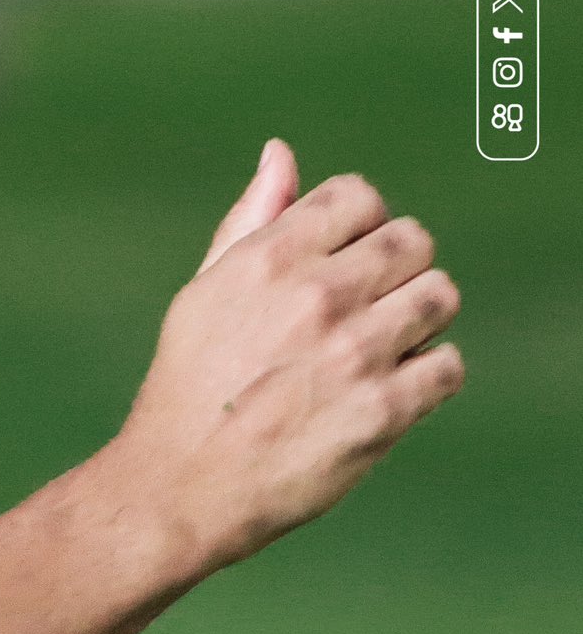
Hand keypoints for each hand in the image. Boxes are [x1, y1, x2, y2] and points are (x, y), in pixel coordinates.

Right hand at [111, 145, 463, 576]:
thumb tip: (281, 153)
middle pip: (412, 241)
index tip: (349, 254)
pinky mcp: (384, 411)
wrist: (185, 480)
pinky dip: (430, 373)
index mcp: (271, 256)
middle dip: (401, 263)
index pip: (360, 196)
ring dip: (421, 315)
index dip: (362, 221)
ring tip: (389, 341)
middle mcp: (317, 294)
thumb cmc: (192, 379)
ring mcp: (355, 353)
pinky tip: (393, 385)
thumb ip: (254, 217)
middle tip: (374, 300)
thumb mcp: (208, 286)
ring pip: (440, 297)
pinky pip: (448, 366)